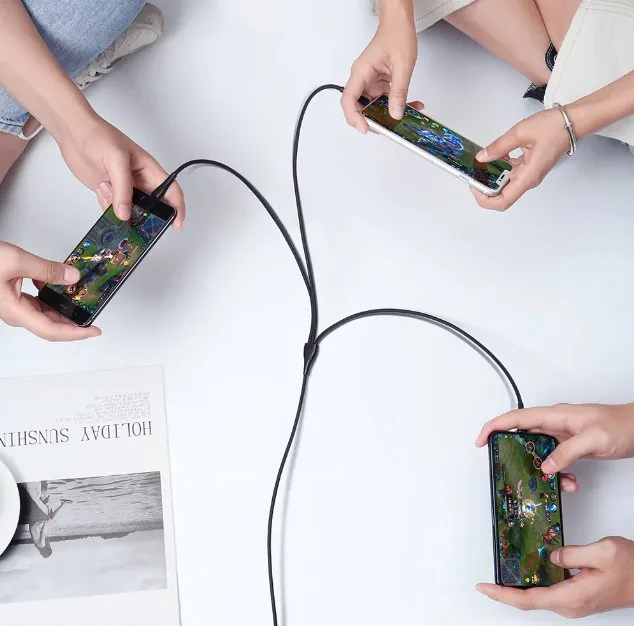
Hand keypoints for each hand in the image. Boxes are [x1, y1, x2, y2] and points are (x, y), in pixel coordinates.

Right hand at [0, 242, 100, 340]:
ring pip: (44, 313)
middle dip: (74, 321)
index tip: (94, 330)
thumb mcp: (16, 261)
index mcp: (14, 311)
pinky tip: (57, 284)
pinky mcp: (10, 296)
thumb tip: (72, 278)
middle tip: (93, 313)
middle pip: (50, 324)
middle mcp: (14, 312)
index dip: (75, 333)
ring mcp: (12, 305)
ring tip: (80, 299)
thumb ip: (47, 270)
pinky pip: (36, 302)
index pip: (52, 330)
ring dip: (63, 307)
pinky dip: (50, 295)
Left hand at [57, 114, 185, 227]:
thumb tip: (126, 213)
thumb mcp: (115, 160)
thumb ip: (123, 189)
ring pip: (131, 212)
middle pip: (153, 207)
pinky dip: (107, 209)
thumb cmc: (98, 135)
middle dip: (148, 217)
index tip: (176, 224)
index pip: (171, 191)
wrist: (72, 133)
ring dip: (122, 213)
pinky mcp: (109, 193)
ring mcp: (124, 189)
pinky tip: (101, 190)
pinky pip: (113, 210)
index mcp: (149, 170)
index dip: (177, 208)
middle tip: (139, 223)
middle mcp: (139, 181)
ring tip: (110, 197)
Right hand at [341, 3, 417, 131]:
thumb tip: (395, 114)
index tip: (365, 128)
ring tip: (406, 115)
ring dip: (388, 114)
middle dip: (374, 120)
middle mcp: (362, 79)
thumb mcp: (402, 66)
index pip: (349, 100)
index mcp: (361, 73)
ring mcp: (370, 83)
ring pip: (373, 107)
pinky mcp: (378, 84)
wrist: (399, 23)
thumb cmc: (397, 35)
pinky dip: (395, 105)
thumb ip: (399, 92)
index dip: (354, 117)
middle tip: (388, 128)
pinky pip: (384, 100)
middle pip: (359, 108)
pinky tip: (410, 106)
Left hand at [471, 108, 570, 210]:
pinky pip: (511, 173)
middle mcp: (528, 179)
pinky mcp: (529, 167)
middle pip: (502, 196)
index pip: (503, 201)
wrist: (574, 121)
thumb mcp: (520, 132)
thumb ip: (498, 146)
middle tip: (474, 174)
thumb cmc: (555, 127)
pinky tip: (493, 156)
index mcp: (528, 176)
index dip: (485, 199)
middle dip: (485, 188)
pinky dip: (500, 167)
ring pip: (505, 185)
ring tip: (480, 166)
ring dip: (491, 178)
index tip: (474, 186)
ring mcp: (529, 174)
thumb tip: (482, 157)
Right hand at [477, 403, 633, 474]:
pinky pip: (556, 460)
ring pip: (540, 452)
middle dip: (515, 453)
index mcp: (555, 415)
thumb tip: (545, 466)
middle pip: (523, 435)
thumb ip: (566, 452)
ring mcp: (563, 434)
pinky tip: (568, 481)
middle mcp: (555, 423)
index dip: (495, 427)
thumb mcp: (593, 439)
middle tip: (509, 467)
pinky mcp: (572, 446)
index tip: (482, 440)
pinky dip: (558, 473)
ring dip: (542, 469)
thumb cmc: (622, 424)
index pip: (516, 418)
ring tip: (550, 481)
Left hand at [477, 537, 633, 617]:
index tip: (484, 587)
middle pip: (529, 600)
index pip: (528, 599)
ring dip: (518, 589)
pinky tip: (525, 574)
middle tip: (485, 582)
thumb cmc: (631, 568)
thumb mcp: (601, 551)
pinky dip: (532, 586)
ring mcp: (575, 603)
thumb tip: (551, 556)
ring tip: (500, 577)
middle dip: (505, 592)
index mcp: (572, 596)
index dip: (502, 594)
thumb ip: (571, 553)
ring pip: (538, 597)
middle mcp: (570, 605)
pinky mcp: (578, 597)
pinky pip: (549, 593)